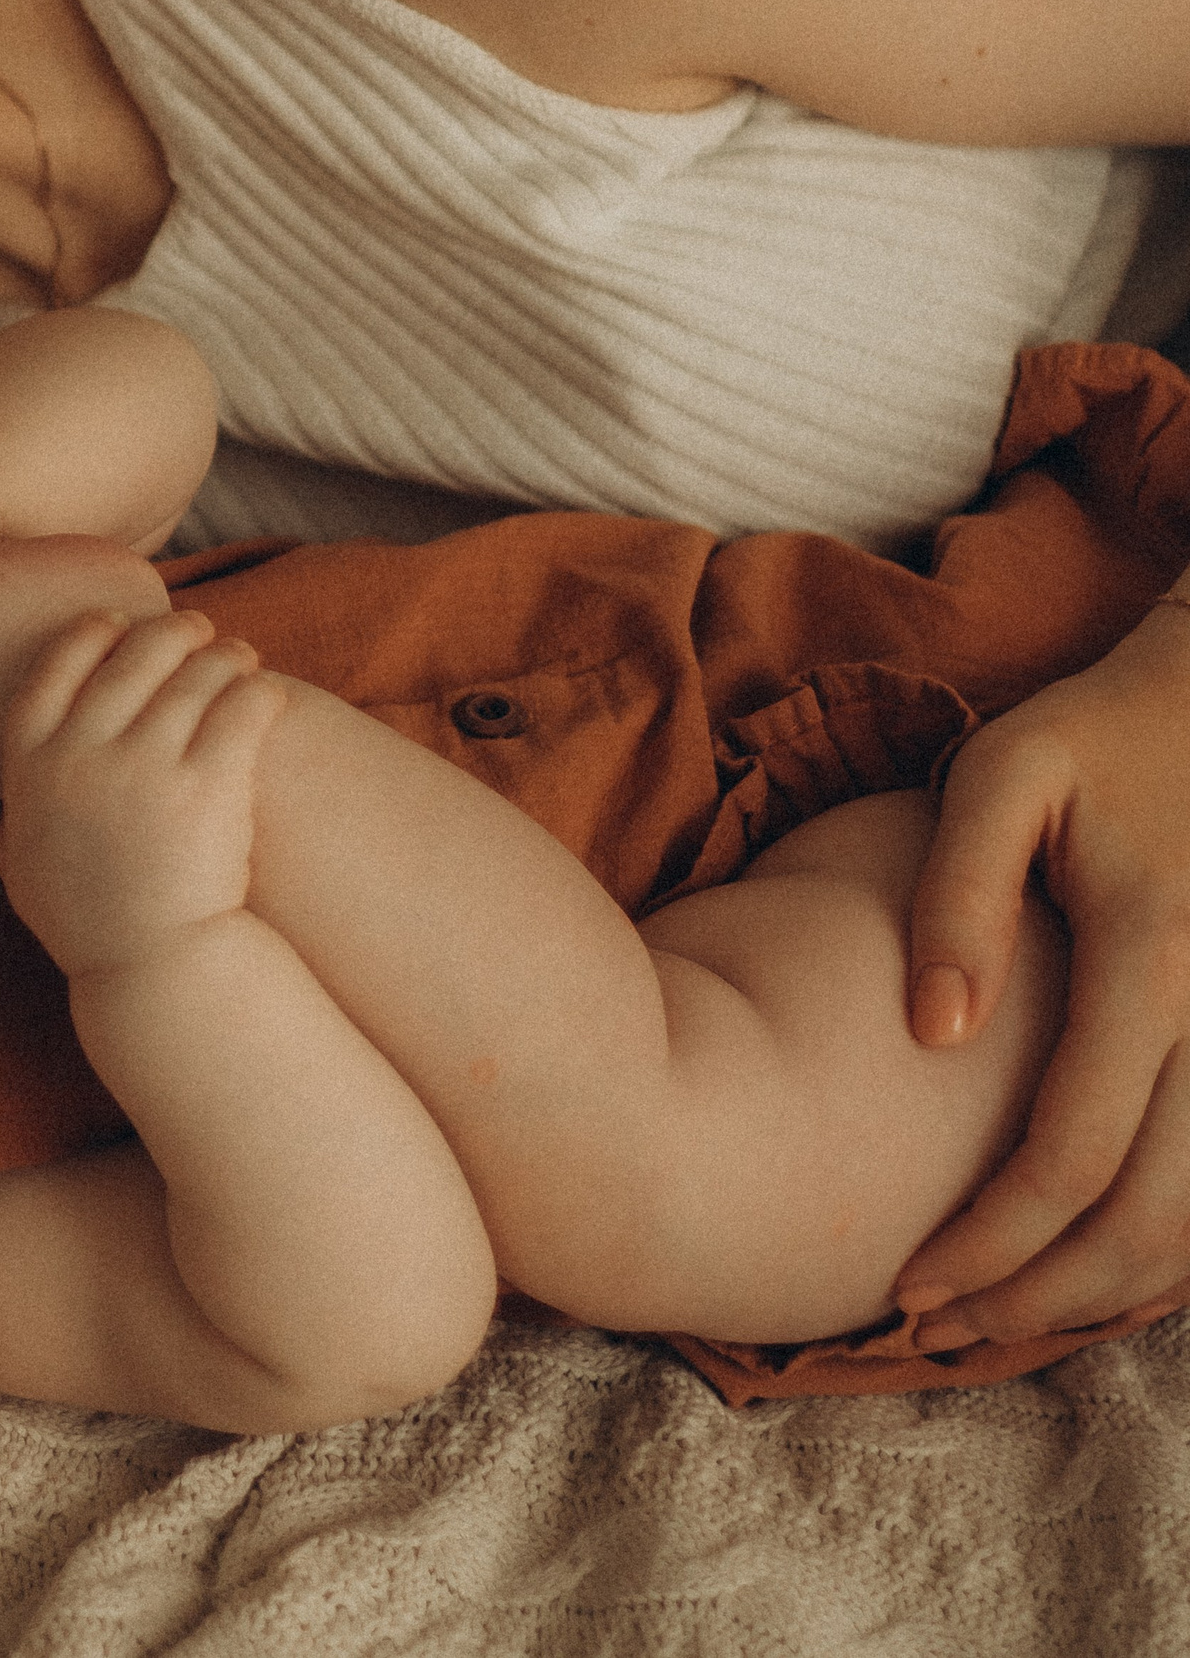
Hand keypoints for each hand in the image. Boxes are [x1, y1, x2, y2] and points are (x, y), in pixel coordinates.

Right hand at [0, 609, 285, 978]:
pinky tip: (265, 697)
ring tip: (242, 661)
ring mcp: (144, 764)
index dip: (93, 634)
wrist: (151, 966)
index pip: (59, 664)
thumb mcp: (21, 872)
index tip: (120, 626)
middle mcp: (81, 753)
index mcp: (29, 763)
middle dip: (173, 633)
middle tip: (200, 634)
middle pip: (134, 654)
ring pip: (194, 672)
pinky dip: (257, 691)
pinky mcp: (207, 782)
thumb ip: (12, 831)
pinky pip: (241, 704)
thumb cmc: (88, 925)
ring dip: (225, 656)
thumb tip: (2, 823)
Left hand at [896, 599, 1189, 1347]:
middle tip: (935, 1334)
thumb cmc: (1095, 734)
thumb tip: (934, 1032)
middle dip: (1043, 1299)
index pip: (1072, 1153)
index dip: (991, 1242)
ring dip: (1112, 1294)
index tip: (904, 1289)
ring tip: (1000, 1325)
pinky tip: (1090, 1276)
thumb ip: (957, 897)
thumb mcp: (1001, 776)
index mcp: (1154, 957)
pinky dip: (1173, 1249)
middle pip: (1152, 1219)